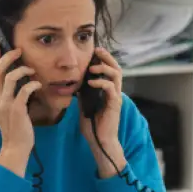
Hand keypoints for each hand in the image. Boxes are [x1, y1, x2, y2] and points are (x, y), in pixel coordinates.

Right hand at [0, 42, 39, 176]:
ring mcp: (5, 104)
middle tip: (19, 51)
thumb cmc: (14, 128)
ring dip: (23, 70)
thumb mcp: (5, 109)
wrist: (15, 147)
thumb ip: (6, 95)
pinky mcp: (17, 109)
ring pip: (10, 77)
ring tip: (32, 70)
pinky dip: (32, 84)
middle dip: (8, 57)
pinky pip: (24, 90)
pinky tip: (38, 85)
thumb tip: (15, 78)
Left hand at [80, 46, 125, 177]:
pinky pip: (110, 88)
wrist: (99, 141)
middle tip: (97, 50)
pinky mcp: (114, 104)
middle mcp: (114, 92)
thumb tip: (75, 83)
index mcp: (108, 91)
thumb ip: (84, 94)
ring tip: (92, 67)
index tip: (94, 52)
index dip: (104, 59)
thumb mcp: (85, 105)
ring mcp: (116, 97)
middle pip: (117, 68)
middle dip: (107, 57)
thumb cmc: (93, 126)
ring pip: (117, 75)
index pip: (110, 70)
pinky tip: (91, 82)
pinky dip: (101, 82)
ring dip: (104, 68)